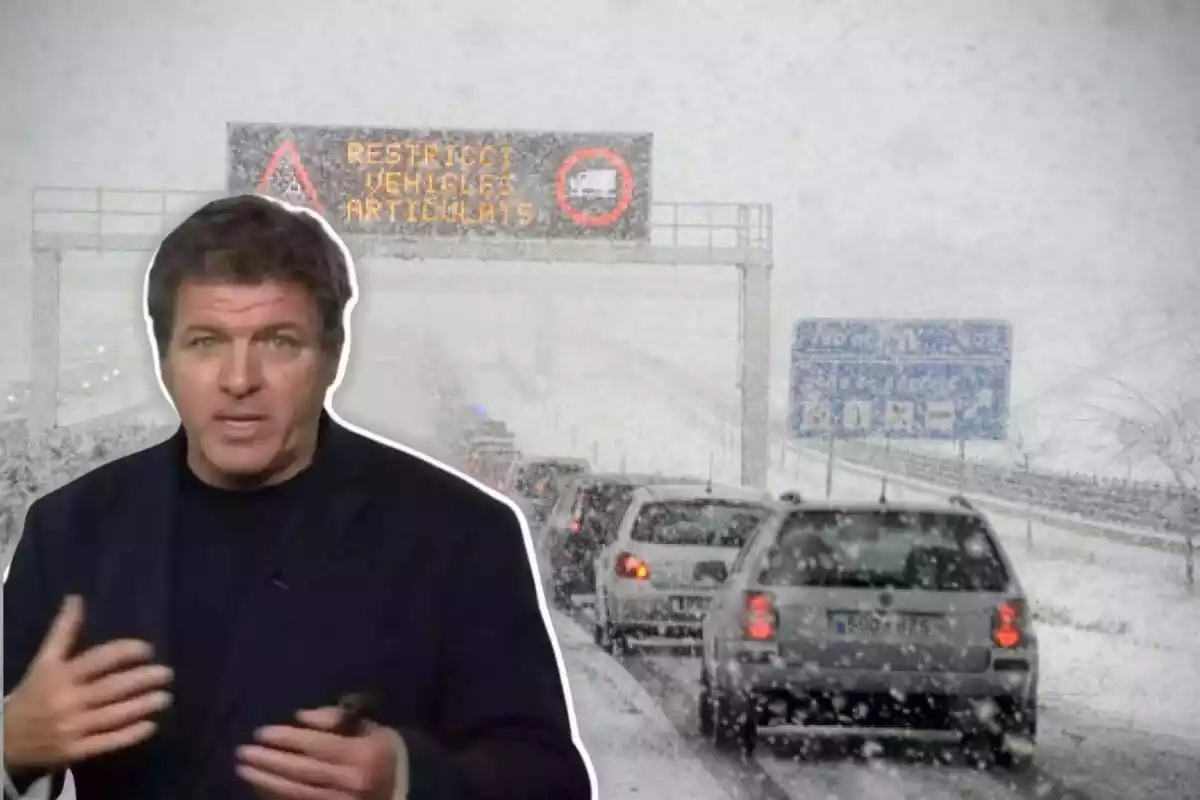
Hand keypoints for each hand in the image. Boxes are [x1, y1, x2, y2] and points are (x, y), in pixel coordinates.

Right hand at [3, 595, 173, 771]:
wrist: (4, 739)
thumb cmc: (33, 694)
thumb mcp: (44, 661)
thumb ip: (63, 631)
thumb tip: (76, 598)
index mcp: (60, 675)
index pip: (100, 659)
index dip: (126, 652)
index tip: (148, 650)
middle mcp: (67, 700)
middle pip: (112, 688)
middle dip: (142, 680)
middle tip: (167, 673)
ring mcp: (72, 728)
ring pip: (114, 716)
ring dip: (142, 706)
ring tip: (165, 697)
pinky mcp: (74, 751)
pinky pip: (107, 742)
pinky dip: (130, 734)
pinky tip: (150, 725)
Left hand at [236, 707, 405, 799]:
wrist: (403, 787)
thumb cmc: (381, 750)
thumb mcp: (369, 727)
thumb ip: (338, 719)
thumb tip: (301, 717)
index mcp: (362, 754)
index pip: (317, 745)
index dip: (287, 738)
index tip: (261, 732)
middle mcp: (352, 781)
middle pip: (302, 771)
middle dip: (269, 761)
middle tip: (243, 752)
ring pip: (297, 793)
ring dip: (266, 782)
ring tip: (244, 770)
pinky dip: (277, 797)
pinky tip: (261, 787)